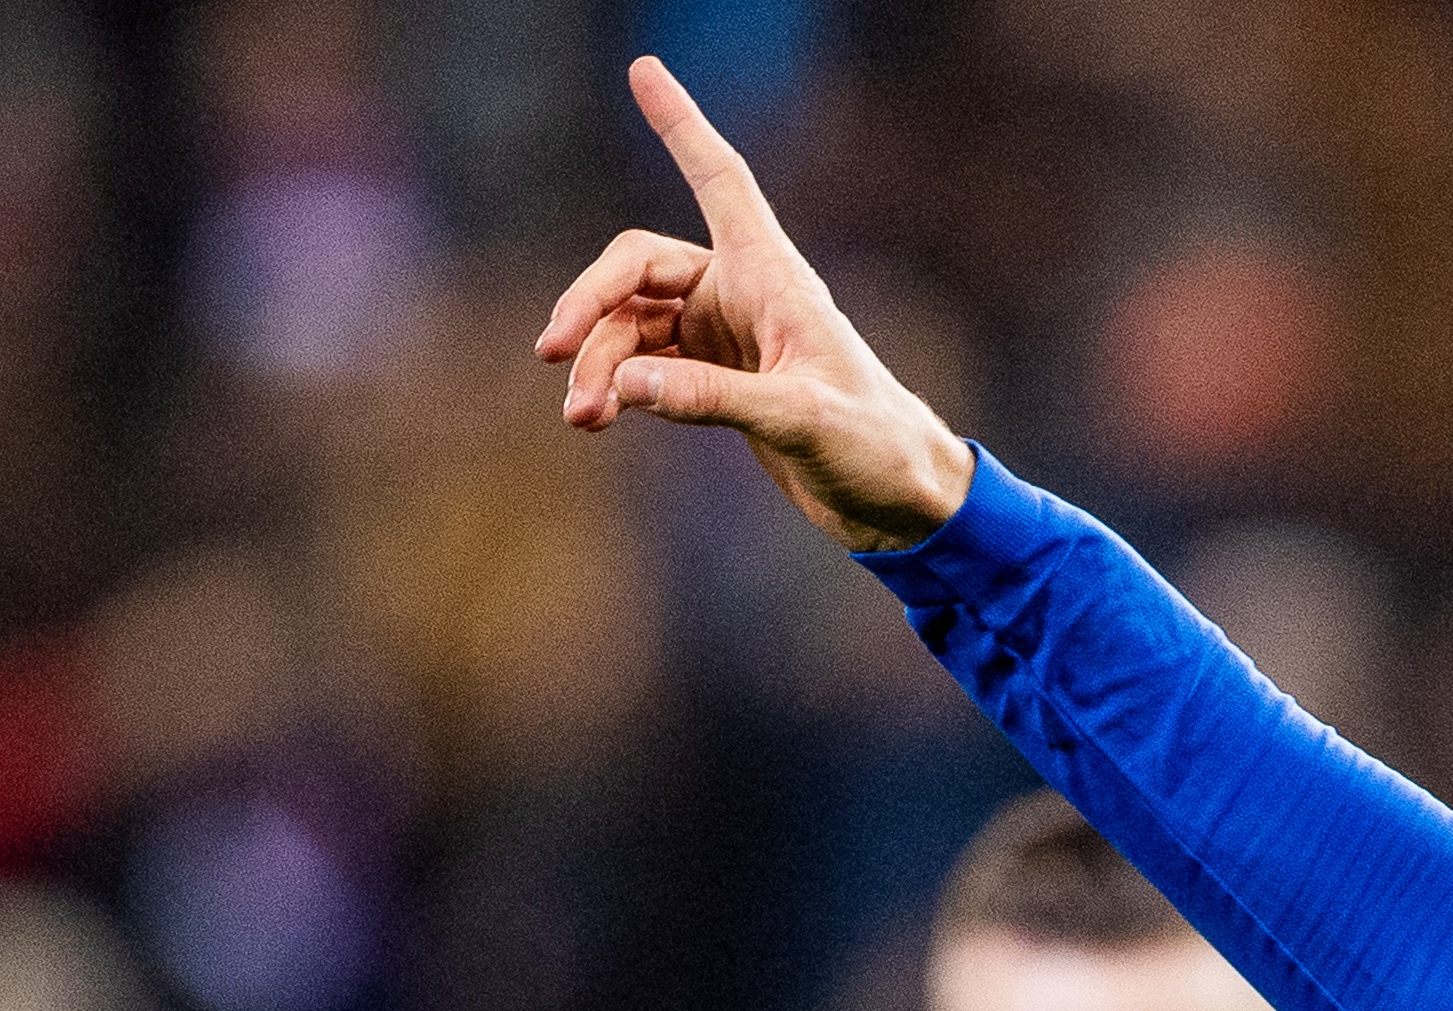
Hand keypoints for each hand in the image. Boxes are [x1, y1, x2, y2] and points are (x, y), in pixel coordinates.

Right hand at [533, 57, 973, 550]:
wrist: (899, 499)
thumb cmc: (873, 444)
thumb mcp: (799, 419)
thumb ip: (714, 400)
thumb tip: (624, 385)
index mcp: (773, 275)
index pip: (720, 180)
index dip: (681, 125)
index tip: (643, 69)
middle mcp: (741, 293)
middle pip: (636, 266)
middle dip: (589, 304)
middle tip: (553, 354)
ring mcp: (723, 334)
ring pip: (630, 324)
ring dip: (598, 362)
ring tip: (583, 417)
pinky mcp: (715, 379)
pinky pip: (644, 365)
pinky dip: (617, 387)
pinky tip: (600, 418)